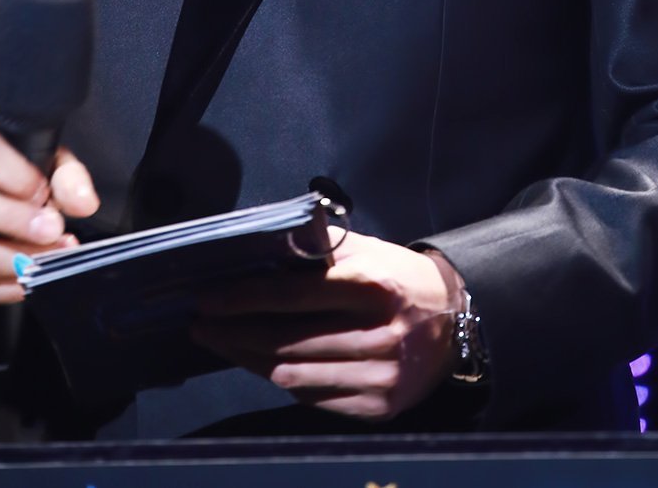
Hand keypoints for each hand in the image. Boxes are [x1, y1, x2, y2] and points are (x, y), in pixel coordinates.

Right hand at [0, 124, 98, 305]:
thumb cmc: (13, 180)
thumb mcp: (42, 165)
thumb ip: (67, 178)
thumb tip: (83, 203)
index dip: (15, 174)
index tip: (43, 193)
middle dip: (12, 221)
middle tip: (51, 232)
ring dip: (9, 261)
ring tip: (44, 262)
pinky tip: (23, 283)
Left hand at [191, 228, 462, 420]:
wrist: (455, 322)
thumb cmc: (398, 278)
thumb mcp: (365, 251)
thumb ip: (316, 251)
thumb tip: (259, 254)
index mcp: (373, 286)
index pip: (292, 295)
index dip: (243, 299)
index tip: (207, 299)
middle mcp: (379, 334)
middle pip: (286, 340)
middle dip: (234, 333)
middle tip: (201, 325)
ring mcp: (380, 376)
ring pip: (293, 375)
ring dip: (249, 359)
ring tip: (223, 343)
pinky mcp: (379, 407)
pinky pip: (314, 398)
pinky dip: (284, 380)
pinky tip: (263, 362)